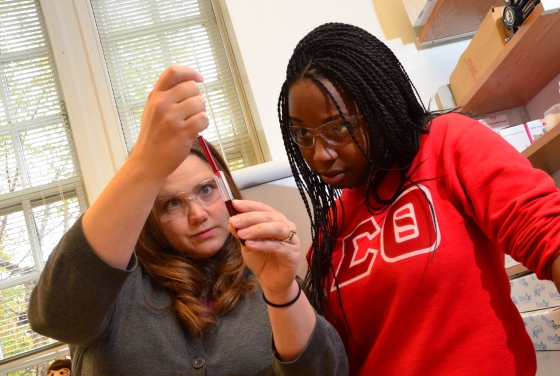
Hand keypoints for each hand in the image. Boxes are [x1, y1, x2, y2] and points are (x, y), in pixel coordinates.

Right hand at [130, 65, 208, 179]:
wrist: (147, 163)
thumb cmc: (152, 138)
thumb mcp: (152, 110)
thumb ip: (166, 95)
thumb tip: (190, 81)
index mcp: (155, 96)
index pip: (173, 72)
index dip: (190, 72)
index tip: (199, 78)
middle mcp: (162, 104)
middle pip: (192, 87)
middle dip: (197, 98)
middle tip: (192, 111)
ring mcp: (172, 118)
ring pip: (200, 103)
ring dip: (201, 112)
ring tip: (191, 122)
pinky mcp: (183, 132)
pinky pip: (203, 119)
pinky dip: (203, 125)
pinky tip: (195, 130)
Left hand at [228, 199, 299, 300]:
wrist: (271, 282)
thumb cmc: (262, 261)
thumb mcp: (247, 244)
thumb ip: (241, 232)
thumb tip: (231, 220)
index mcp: (276, 221)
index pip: (264, 209)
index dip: (250, 205)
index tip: (235, 204)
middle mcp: (286, 227)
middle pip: (270, 216)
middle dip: (250, 217)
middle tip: (234, 221)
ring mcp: (292, 240)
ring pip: (277, 228)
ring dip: (257, 229)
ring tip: (242, 233)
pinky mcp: (292, 254)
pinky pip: (278, 246)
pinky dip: (263, 244)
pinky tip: (250, 244)